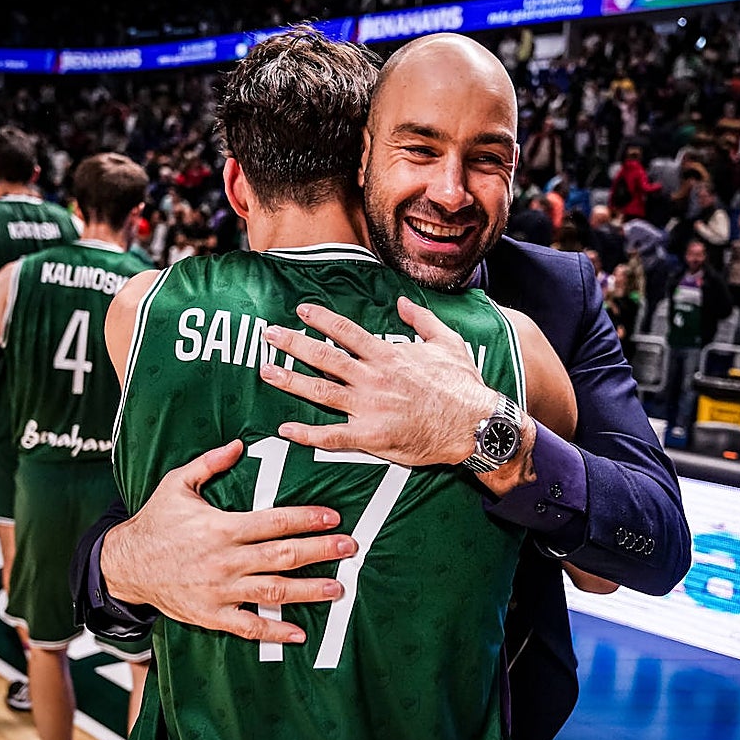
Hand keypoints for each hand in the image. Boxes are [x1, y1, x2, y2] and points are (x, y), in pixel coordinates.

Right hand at [101, 440, 357, 644]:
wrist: (124, 565)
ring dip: (309, 590)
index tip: (332, 517)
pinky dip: (275, 632)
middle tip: (349, 547)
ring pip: (273, 592)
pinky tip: (300, 633)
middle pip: (282, 556)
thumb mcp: (176, 484)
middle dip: (319, 551)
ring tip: (338, 587)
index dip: (306, 519)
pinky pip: (248, 627)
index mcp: (221, 527)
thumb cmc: (154, 521)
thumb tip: (239, 444)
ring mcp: (219, 591)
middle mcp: (224, 560)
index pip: (273, 522)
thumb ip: (209, 463)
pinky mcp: (211, 615)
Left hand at [259, 297, 493, 465]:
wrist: (474, 423)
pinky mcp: (372, 436)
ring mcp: (370, 407)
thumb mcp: (447, 341)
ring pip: (321, 391)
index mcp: (388, 354)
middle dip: (293, 343)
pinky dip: (307, 433)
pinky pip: (333, 435)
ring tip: (266, 371)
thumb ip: (421, 320)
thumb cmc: (463, 385)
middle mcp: (373, 377)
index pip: (346, 331)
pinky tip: (285, 429)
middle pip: (324, 356)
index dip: (320, 319)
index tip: (300, 311)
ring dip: (290, 380)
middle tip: (267, 335)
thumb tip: (402, 302)